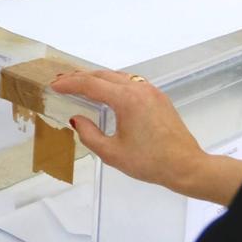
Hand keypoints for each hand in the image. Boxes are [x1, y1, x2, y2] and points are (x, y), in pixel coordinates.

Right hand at [55, 69, 241, 205]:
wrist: (186, 166)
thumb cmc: (150, 162)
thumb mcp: (112, 153)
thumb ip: (89, 134)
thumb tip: (77, 120)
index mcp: (126, 100)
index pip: (91, 85)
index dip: (70, 84)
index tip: (54, 87)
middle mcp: (139, 89)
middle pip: (103, 75)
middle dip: (81, 77)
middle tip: (62, 82)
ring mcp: (151, 91)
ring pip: (118, 77)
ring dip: (98, 79)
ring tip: (81, 85)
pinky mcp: (158, 98)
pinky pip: (131, 83)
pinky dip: (113, 83)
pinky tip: (107, 93)